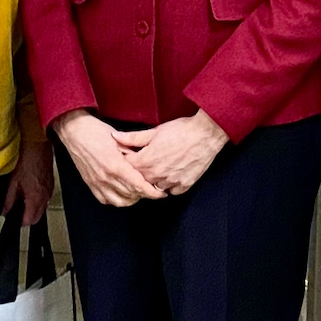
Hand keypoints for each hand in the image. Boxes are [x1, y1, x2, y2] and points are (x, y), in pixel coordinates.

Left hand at [3, 138, 54, 224]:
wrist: (38, 147)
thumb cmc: (27, 161)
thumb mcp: (13, 182)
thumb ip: (9, 199)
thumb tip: (4, 211)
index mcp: (35, 198)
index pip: (29, 220)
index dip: (20, 222)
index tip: (14, 220)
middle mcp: (45, 197)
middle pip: (37, 217)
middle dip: (28, 218)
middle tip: (17, 213)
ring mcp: (49, 191)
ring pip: (42, 208)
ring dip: (34, 209)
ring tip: (23, 201)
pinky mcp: (51, 185)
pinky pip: (46, 199)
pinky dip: (39, 200)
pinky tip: (31, 192)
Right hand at [52, 110, 165, 206]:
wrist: (74, 130)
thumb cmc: (96, 130)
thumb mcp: (120, 138)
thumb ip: (133, 153)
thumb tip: (147, 163)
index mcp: (115, 165)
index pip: (138, 185)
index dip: (152, 192)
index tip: (161, 193)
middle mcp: (106, 177)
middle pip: (132, 195)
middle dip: (145, 194)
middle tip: (152, 189)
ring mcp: (97, 182)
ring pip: (120, 201)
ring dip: (132, 199)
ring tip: (138, 191)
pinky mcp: (90, 184)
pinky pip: (106, 200)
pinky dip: (117, 199)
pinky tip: (122, 192)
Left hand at [112, 110, 228, 195]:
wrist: (206, 134)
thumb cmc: (180, 130)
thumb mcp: (154, 132)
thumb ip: (133, 138)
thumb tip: (115, 137)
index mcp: (146, 161)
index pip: (127, 169)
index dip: (125, 163)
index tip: (128, 157)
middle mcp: (157, 175)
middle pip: (140, 181)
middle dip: (138, 174)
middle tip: (143, 163)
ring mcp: (171, 182)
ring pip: (155, 188)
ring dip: (154, 181)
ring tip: (157, 168)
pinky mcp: (184, 185)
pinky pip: (171, 191)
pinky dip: (169, 185)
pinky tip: (170, 174)